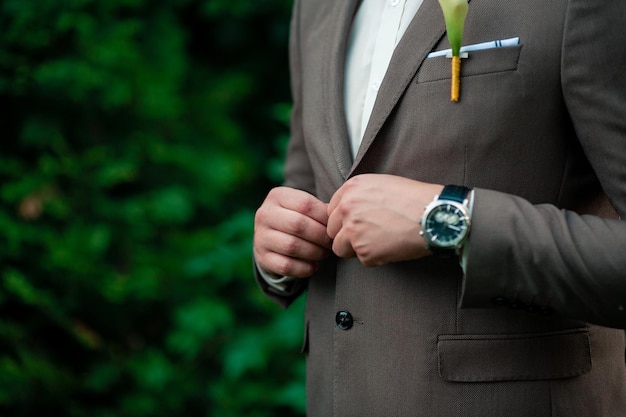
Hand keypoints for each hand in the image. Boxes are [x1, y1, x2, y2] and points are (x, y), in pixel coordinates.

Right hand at [254, 187, 331, 277]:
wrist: (272, 239)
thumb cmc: (297, 219)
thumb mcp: (304, 208)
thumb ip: (320, 210)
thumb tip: (338, 220)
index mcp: (277, 196)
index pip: (305, 204)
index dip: (324, 217)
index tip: (333, 226)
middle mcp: (264, 214)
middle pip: (298, 225)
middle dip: (320, 236)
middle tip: (330, 242)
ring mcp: (260, 237)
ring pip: (292, 246)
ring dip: (314, 252)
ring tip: (323, 253)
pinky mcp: (262, 258)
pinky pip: (286, 266)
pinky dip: (305, 268)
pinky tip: (313, 265)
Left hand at [327, 174, 442, 265]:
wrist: (433, 215)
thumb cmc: (414, 199)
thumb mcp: (381, 184)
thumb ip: (359, 196)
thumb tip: (348, 212)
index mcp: (351, 189)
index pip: (332, 210)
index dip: (344, 219)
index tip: (356, 223)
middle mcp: (347, 208)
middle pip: (332, 230)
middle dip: (346, 235)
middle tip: (368, 235)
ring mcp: (353, 230)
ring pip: (340, 248)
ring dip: (356, 249)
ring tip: (379, 242)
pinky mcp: (364, 251)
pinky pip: (362, 260)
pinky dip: (375, 257)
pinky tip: (390, 246)